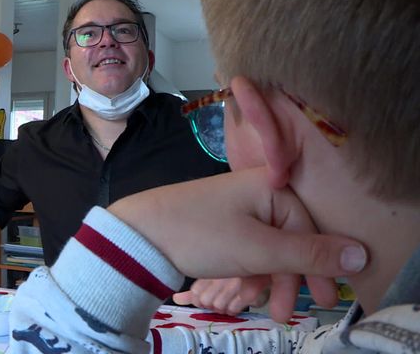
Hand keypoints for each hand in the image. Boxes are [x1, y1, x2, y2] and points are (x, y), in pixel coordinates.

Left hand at [109, 167, 366, 321]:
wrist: (139, 234)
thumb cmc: (203, 236)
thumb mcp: (260, 250)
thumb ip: (310, 254)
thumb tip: (361, 254)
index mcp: (271, 188)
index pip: (310, 229)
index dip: (320, 267)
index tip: (327, 300)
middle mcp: (256, 191)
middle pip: (289, 238)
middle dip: (290, 278)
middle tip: (286, 313)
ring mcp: (235, 205)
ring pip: (267, 245)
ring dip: (268, 277)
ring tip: (259, 307)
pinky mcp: (219, 220)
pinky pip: (247, 244)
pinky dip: (249, 266)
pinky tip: (241, 287)